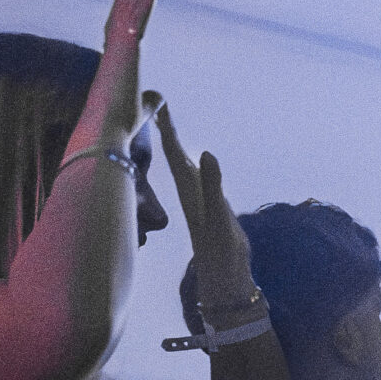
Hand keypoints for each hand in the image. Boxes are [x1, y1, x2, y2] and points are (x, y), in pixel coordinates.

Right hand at [73, 0, 158, 149]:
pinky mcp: (127, 45)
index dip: (122, 10)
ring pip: (132, 7)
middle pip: (125, 11)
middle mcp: (115, 49)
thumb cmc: (117, 128)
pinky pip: (140, 12)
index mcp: (116, 63)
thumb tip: (158, 99)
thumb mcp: (140, 110)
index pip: (120, 29)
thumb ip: (149, 101)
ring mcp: (119, 45)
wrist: (104, 134)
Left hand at [156, 105, 256, 320]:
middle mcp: (190, 191)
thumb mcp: (219, 218)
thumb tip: (206, 153)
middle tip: (156, 100)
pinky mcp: (206, 206)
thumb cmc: (222, 252)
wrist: (225, 280)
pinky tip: (190, 158)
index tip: (156, 101)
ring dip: (173, 142)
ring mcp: (197, 199)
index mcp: (190, 189)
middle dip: (166, 128)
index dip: (166, 128)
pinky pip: (193, 175)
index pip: (174, 151)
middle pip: (174, 153)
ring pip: (181, 163)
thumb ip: (213, 187)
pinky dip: (189, 160)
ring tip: (165, 121)